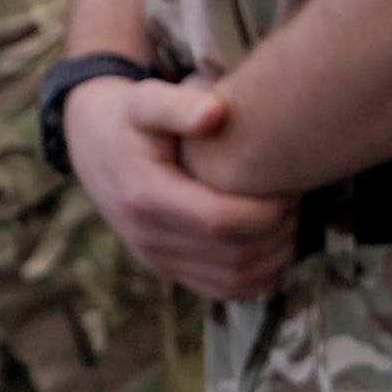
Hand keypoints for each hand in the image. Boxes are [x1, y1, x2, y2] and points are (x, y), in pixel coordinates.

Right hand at [65, 76, 297, 301]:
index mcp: (145, 197)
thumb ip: (178, 104)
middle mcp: (148, 238)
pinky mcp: (168, 270)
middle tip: (298, 198)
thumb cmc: (128, 117)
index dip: (267, 210)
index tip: (290, 184)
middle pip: (235, 256)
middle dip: (279, 232)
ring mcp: (157, 260)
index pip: (222, 222)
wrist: (93, 145)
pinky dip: (259, 275)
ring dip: (275, 257)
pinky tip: (274, 242)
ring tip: (290, 218)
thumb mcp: (144, 100)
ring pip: (235, 281)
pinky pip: (224, 291)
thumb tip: (216, 112)